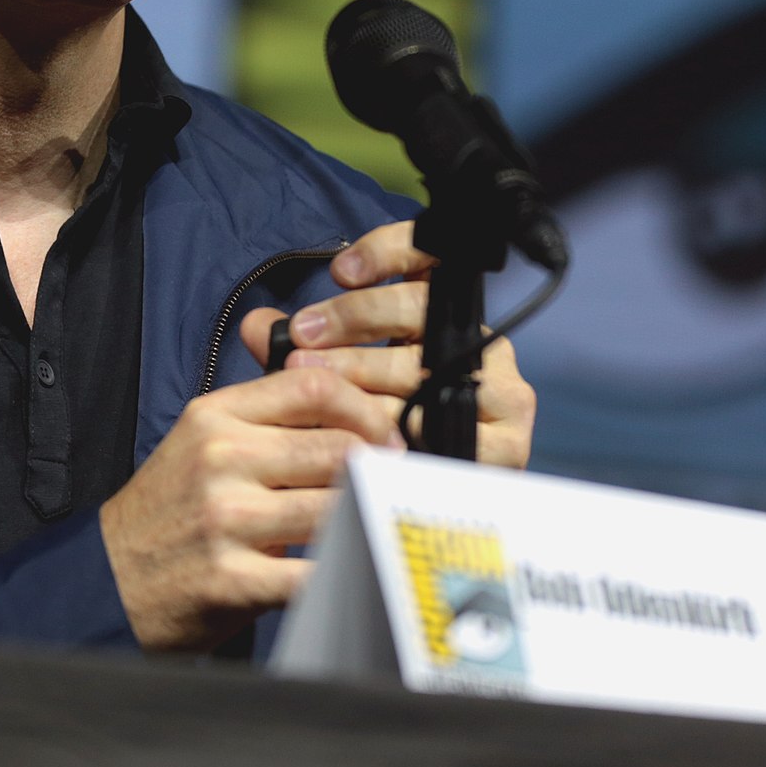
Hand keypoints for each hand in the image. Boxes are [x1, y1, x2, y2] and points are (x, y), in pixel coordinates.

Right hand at [98, 362, 399, 650]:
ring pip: (337, 506)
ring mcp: (227, 519)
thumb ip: (263, 414)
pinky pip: (316, 570)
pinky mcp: (233, 578)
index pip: (312, 387)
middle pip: (337, 447)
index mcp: (215, 416)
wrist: (107, 578)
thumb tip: (339, 392)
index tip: (387, 434)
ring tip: (377, 521)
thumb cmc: (168, 510)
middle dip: (380, 468)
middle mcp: (221, 458)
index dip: (366, 408)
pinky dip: (343, 566)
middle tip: (395, 484)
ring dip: (367, 516)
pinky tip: (350, 564)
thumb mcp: (199, 440)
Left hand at [237, 220, 537, 470]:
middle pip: (423, 309)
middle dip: (356, 320)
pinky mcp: (508, 443)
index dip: (389, 252)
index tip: (340, 271)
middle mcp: (481, 345)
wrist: (426, 514)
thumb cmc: (374, 435)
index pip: (431, 259)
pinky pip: (447, 428)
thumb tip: (257, 326)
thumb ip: (302, 351)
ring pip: (428, 370)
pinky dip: (400, 428)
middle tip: (303, 338)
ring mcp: (502, 393)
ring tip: (316, 384)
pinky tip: (364, 433)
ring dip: (365, 374)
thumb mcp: (334, 382)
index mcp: (446, 318)